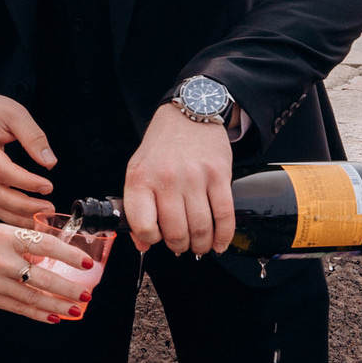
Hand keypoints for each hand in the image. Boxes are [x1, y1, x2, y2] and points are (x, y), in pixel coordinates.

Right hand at [0, 84, 55, 226]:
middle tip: (48, 208)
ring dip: (17, 215)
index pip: (2, 170)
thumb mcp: (15, 113)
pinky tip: (26, 217)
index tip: (48, 186)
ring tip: (41, 218)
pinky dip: (8, 214)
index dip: (25, 182)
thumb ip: (33, 136)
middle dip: (24, 206)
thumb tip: (49, 162)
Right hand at [0, 220, 94, 322]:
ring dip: (58, 305)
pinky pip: (17, 308)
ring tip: (77, 308)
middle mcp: (2, 261)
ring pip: (33, 298)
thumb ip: (17, 242)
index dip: (69, 255)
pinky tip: (52, 317)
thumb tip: (43, 254)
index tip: (87, 263)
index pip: (45, 246)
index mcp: (5, 237)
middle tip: (87, 293)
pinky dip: (37, 314)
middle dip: (69, 288)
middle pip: (44, 278)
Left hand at [123, 103, 234, 255]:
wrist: (188, 116)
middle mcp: (167, 179)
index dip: (150, 240)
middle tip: (182, 246)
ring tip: (200, 245)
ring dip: (201, 245)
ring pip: (200, 228)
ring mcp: (194, 177)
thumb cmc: (161, 147)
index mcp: (141, 179)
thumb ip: (137, 207)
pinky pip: (224, 215)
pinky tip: (219, 243)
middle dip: (179, 246)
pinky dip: (223, 236)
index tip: (157, 238)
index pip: (143, 226)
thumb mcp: (139, 171)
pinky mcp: (219, 175)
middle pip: (175, 232)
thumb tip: (142, 244)